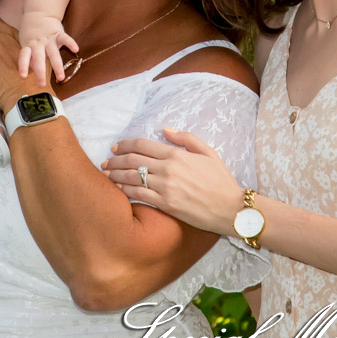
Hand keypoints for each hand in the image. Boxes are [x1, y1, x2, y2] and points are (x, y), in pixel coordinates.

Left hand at [16, 13, 78, 85]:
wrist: (38, 13)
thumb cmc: (31, 33)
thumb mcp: (26, 44)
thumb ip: (29, 57)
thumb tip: (32, 70)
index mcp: (29, 45)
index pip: (24, 56)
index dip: (23, 66)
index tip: (23, 76)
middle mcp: (38, 43)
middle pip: (39, 58)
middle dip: (40, 71)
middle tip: (41, 84)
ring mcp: (49, 39)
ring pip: (53, 53)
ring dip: (57, 66)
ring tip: (60, 77)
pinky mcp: (58, 33)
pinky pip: (65, 38)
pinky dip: (70, 43)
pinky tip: (76, 49)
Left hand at [101, 130, 241, 235]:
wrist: (230, 208)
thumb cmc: (221, 180)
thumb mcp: (207, 152)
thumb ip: (185, 138)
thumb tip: (164, 129)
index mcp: (176, 154)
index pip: (142, 145)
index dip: (125, 144)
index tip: (115, 147)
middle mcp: (168, 169)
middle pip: (132, 160)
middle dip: (115, 159)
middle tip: (106, 161)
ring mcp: (165, 187)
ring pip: (132, 177)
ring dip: (115, 174)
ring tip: (106, 174)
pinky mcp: (165, 204)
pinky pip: (139, 194)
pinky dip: (125, 190)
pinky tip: (118, 188)